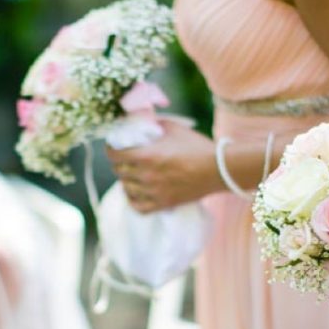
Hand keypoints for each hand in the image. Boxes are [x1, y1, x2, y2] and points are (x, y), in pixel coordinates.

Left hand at [106, 116, 221, 212]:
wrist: (218, 169)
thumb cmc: (197, 146)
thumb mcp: (173, 128)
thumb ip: (154, 124)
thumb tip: (140, 121)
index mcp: (147, 156)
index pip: (115, 155)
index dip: (110, 149)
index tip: (112, 147)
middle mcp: (147, 176)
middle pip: (119, 171)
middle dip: (118, 163)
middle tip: (123, 158)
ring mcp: (154, 192)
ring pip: (126, 188)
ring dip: (125, 179)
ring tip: (130, 174)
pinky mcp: (163, 204)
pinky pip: (137, 206)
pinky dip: (133, 199)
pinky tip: (135, 192)